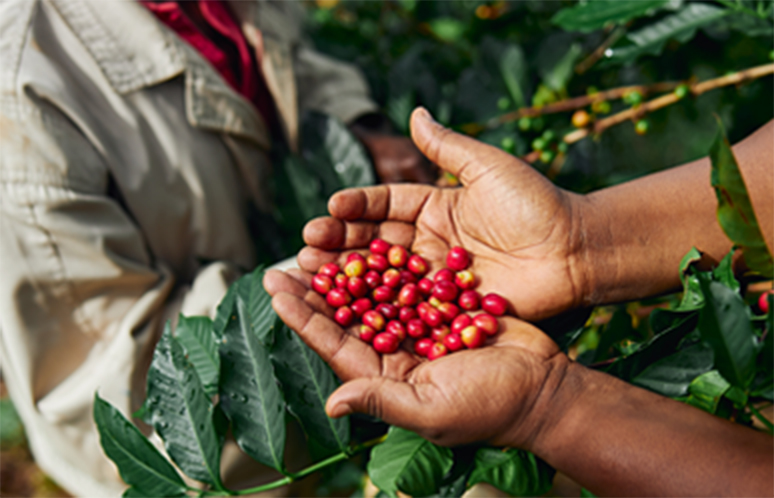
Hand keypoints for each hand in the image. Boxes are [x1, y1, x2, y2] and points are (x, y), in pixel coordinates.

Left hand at [263, 268, 567, 448]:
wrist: (545, 387)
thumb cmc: (491, 407)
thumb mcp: (432, 409)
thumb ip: (382, 401)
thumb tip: (332, 404)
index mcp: (386, 377)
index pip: (334, 345)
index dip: (304, 318)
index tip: (277, 290)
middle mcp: (396, 351)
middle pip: (347, 316)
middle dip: (316, 289)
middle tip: (288, 260)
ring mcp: (419, 327)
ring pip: (374, 293)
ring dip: (347, 270)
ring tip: (321, 243)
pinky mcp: (443, 307)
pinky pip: (409, 281)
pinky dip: (389, 262)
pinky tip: (370, 240)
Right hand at [304, 107, 590, 320]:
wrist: (576, 251)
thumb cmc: (536, 204)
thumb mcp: (488, 167)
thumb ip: (448, 147)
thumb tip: (415, 112)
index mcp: (436, 207)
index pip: (386, 205)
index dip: (357, 206)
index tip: (330, 206)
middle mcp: (429, 242)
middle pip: (375, 243)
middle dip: (339, 243)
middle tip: (306, 245)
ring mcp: (435, 278)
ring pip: (383, 277)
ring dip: (347, 277)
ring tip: (311, 273)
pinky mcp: (447, 308)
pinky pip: (408, 308)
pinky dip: (378, 309)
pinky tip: (347, 310)